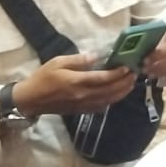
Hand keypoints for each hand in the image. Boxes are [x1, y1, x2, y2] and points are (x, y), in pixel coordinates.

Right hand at [13, 53, 135, 117]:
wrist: (31, 99)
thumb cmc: (42, 77)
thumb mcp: (58, 62)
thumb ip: (79, 60)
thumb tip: (97, 56)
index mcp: (77, 82)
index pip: (104, 79)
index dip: (118, 73)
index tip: (128, 67)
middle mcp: (83, 95)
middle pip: (110, 91)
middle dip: (125, 83)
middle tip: (134, 74)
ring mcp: (83, 105)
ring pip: (109, 100)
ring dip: (122, 93)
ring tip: (130, 84)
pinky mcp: (81, 110)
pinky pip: (101, 107)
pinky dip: (112, 100)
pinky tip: (117, 94)